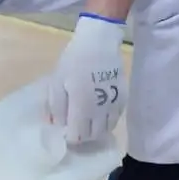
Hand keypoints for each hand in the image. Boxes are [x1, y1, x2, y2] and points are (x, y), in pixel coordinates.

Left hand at [48, 13, 126, 143]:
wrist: (99, 42)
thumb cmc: (74, 61)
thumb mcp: (57, 82)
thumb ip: (55, 107)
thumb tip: (55, 126)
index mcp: (82, 107)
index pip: (77, 136)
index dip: (69, 137)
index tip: (64, 130)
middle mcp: (100, 111)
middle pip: (92, 136)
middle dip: (82, 136)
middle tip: (74, 127)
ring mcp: (114, 105)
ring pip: (105, 130)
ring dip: (95, 131)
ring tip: (87, 122)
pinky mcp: (123, 98)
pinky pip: (115, 119)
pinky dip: (106, 122)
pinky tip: (99, 114)